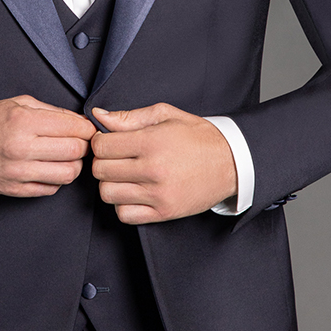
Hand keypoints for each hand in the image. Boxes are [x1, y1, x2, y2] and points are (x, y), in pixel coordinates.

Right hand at [0, 95, 96, 197]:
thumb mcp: (16, 104)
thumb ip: (51, 111)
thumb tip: (80, 121)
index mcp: (23, 121)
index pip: (74, 128)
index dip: (88, 128)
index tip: (87, 128)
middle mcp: (21, 148)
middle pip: (75, 151)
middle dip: (83, 145)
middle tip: (79, 142)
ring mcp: (17, 172)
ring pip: (68, 173)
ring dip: (73, 165)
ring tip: (66, 157)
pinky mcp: (14, 190)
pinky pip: (51, 188)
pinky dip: (57, 179)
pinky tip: (50, 168)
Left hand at [91, 102, 236, 223]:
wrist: (231, 162)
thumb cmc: (198, 137)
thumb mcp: (166, 115)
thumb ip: (129, 116)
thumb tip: (98, 115)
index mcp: (151, 142)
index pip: (102, 146)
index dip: (100, 141)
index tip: (108, 141)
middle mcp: (153, 169)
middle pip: (101, 170)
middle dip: (103, 162)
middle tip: (115, 158)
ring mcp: (158, 194)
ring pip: (108, 193)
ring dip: (110, 184)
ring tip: (124, 176)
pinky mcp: (164, 212)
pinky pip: (124, 214)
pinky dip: (122, 205)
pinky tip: (133, 193)